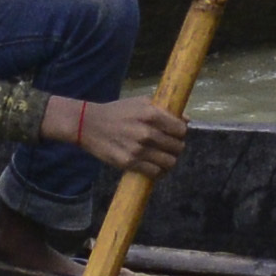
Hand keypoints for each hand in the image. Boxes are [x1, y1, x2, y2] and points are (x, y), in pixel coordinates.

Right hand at [53, 90, 193, 180]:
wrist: (89, 124)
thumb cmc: (117, 112)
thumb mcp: (140, 103)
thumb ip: (164, 110)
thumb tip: (186, 120)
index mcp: (152, 115)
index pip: (181, 130)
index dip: (181, 133)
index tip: (175, 134)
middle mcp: (147, 133)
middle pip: (178, 147)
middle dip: (176, 147)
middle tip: (169, 147)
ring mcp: (138, 150)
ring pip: (169, 162)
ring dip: (169, 161)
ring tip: (163, 158)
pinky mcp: (129, 163)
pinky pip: (155, 172)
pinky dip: (158, 171)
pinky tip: (155, 166)